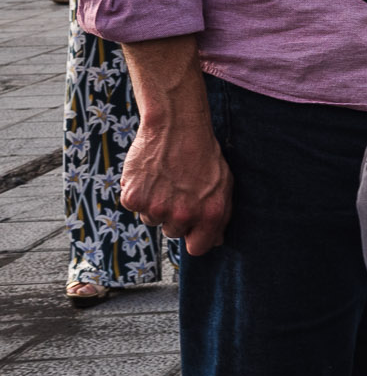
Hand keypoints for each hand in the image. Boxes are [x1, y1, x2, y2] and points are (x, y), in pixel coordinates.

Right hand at [118, 50, 232, 252]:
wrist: (176, 126)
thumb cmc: (203, 153)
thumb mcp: (224, 182)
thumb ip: (220, 213)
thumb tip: (217, 240)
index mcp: (210, 214)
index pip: (198, 249)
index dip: (194, 238)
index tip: (192, 228)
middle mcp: (183, 216)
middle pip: (172, 233)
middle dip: (175, 216)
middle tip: (179, 189)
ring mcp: (156, 209)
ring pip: (152, 219)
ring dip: (156, 204)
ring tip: (166, 178)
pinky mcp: (134, 199)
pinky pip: (134, 206)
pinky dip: (138, 192)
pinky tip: (149, 174)